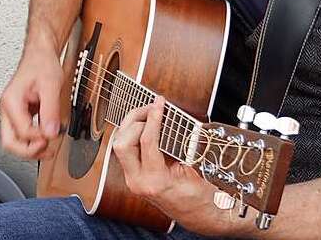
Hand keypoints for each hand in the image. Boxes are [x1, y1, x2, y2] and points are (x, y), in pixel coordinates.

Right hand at [0, 46, 63, 159]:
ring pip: (13, 142)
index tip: (54, 134)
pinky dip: (32, 141)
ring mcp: (11, 113)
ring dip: (31, 149)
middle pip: (9, 143)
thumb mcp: (51, 86)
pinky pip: (21, 135)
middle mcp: (7, 109)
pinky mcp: (18, 115)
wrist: (40, 55)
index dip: (40, 138)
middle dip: (29, 151)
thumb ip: (50, 110)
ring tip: (48, 148)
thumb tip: (51, 133)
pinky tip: (45, 140)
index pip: (22, 132)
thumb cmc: (42, 65)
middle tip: (47, 149)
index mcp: (11, 102)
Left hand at [112, 95, 218, 233]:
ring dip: (131, 126)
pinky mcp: (133, 176)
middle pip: (122, 142)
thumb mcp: (195, 170)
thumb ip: (181, 147)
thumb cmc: (201, 197)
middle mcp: (139, 182)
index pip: (147, 142)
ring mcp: (133, 180)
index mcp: (156, 182)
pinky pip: (125, 150)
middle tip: (152, 108)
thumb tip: (172, 120)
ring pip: (119, 144)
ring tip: (149, 115)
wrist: (199, 216)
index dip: (154, 118)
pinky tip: (146, 127)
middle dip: (135, 120)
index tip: (159, 103)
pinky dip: (133, 134)